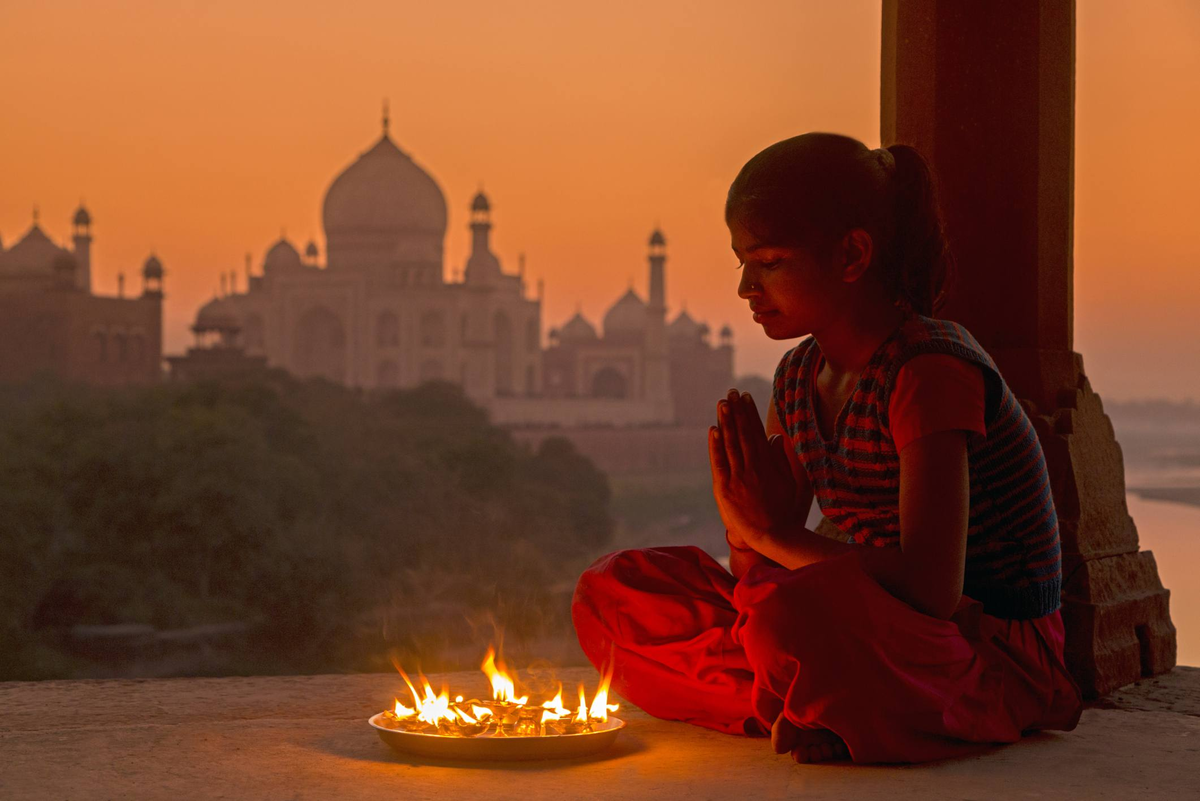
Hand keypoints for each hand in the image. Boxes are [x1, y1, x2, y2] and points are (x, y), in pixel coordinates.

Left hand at [708, 389, 797, 550]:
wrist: (771, 535)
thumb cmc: (782, 510)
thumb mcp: (788, 481)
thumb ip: (780, 458)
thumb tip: (775, 436)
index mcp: (768, 464)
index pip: (756, 433)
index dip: (750, 414)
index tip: (746, 397)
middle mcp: (753, 467)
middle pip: (743, 434)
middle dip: (737, 411)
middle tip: (731, 392)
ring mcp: (738, 477)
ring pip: (730, 444)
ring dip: (726, 422)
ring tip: (722, 403)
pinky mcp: (725, 488)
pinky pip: (719, 463)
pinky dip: (715, 446)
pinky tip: (713, 430)